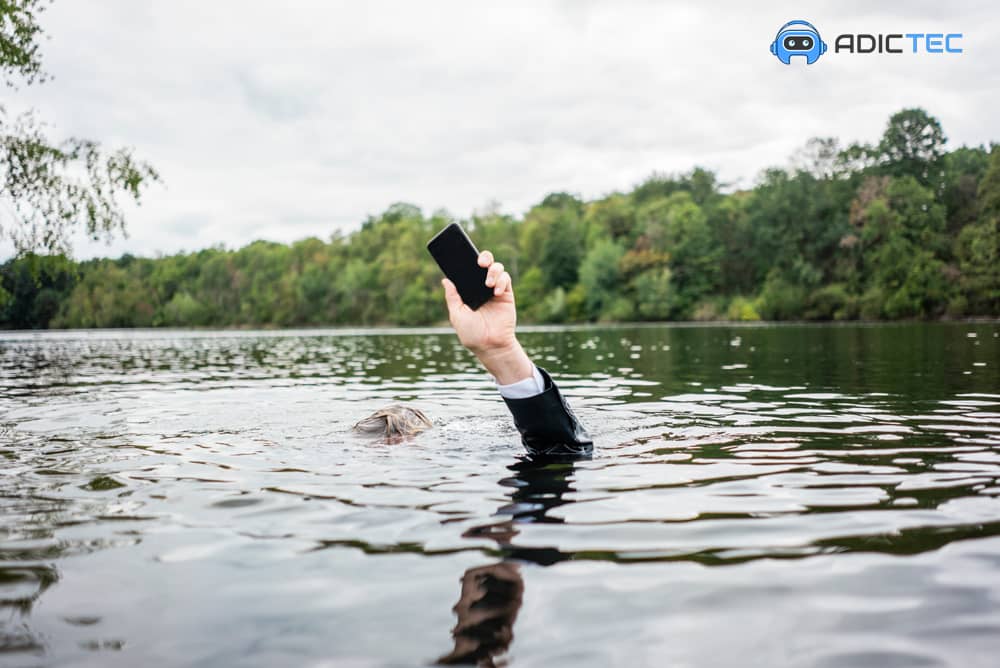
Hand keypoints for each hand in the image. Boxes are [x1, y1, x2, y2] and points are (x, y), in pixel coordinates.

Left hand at [442, 250, 533, 383]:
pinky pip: (506, 279)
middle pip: (485, 263)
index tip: (462, 255)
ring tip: (488, 284)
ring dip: (493, 271)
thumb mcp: (457, 314)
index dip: (466, 260)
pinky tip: (496, 291)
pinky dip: (501, 281)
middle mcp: (482, 287)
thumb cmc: (472, 333)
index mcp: (468, 291)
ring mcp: (495, 290)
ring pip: (497, 268)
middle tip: (480, 263)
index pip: (468, 270)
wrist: (490, 345)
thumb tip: (445, 280)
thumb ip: (452, 297)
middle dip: (484, 258)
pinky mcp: (507, 294)